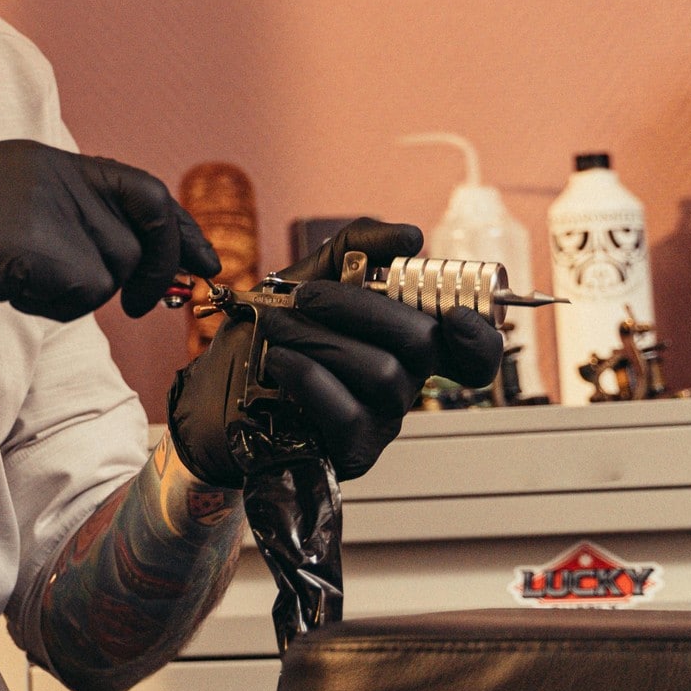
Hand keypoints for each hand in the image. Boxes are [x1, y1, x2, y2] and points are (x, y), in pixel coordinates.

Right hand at [0, 140, 217, 331]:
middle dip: (158, 270)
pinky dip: (55, 309)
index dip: (178, 227)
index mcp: (47, 158)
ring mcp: (48, 204)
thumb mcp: (0, 205)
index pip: (139, 186)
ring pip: (114, 269)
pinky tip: (10, 294)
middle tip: (150, 305)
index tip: (203, 260)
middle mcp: (56, 172)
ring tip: (23, 286)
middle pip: (142, 228)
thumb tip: (120, 258)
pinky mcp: (38, 244)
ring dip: (80, 294)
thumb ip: (58, 214)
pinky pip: (83, 294)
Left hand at [166, 218, 504, 487]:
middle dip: (361, 307)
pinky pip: (347, 412)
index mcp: (403, 344)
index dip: (478, 338)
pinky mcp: (349, 454)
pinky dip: (308, 375)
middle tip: (307, 295)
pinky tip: (279, 360)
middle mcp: (402, 384)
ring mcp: (380, 422)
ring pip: (381, 373)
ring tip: (274, 327)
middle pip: (423, 345)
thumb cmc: (265, 338)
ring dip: (318, 337)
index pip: (471, 354)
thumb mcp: (304, 279)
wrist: (211, 396)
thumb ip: (353, 251)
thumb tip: (409, 236)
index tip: (454, 315)